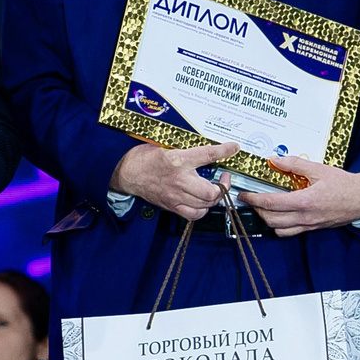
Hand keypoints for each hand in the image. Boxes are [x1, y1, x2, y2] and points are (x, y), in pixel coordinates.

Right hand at [111, 140, 232, 219]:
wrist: (126, 173)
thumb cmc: (144, 158)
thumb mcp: (165, 145)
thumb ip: (186, 150)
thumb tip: (206, 149)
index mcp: (177, 159)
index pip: (207, 155)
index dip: (224, 151)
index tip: (233, 148)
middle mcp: (179, 180)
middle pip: (211, 191)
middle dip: (223, 186)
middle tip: (224, 177)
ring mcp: (175, 196)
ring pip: (205, 205)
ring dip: (214, 198)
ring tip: (215, 189)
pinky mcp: (172, 206)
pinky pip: (193, 214)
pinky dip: (202, 209)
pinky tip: (203, 202)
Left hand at [237, 155, 359, 236]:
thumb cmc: (343, 184)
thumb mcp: (319, 169)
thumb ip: (295, 164)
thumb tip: (275, 159)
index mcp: (305, 201)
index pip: (271, 203)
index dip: (253, 200)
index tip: (244, 195)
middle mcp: (305, 217)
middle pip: (270, 220)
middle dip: (256, 210)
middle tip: (250, 200)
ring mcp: (308, 225)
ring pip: (278, 229)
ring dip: (266, 220)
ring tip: (262, 208)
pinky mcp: (312, 228)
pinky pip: (290, 233)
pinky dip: (278, 227)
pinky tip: (277, 216)